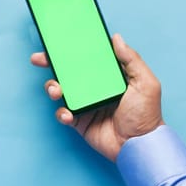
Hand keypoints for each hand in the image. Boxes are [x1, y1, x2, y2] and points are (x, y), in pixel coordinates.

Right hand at [30, 34, 164, 161]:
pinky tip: (68, 115)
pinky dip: (61, 113)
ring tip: (56, 91)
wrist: (138, 147)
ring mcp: (85, 104)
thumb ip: (132, 59)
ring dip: (53, 87)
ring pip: (61, 90)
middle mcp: (94, 87)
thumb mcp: (145, 83)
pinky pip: (63, 113)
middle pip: (68, 71)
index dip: (73, 49)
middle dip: (51, 64)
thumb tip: (116, 38)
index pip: (88, 58)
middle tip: (39, 59)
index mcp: (109, 76)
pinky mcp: (79, 120)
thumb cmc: (146, 115)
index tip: (60, 42)